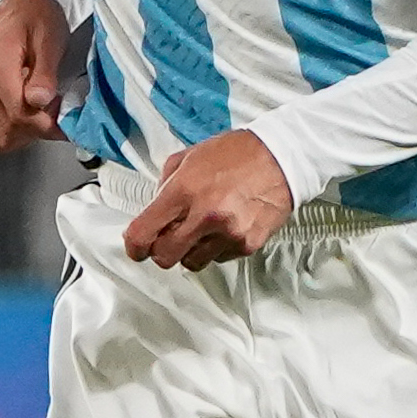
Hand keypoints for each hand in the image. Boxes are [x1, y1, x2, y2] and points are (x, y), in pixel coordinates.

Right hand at [0, 0, 72, 154]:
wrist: (22, 3)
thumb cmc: (39, 16)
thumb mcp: (50, 40)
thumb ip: (45, 73)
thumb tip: (39, 102)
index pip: (16, 111)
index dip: (44, 123)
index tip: (65, 122)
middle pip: (5, 128)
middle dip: (36, 130)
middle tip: (57, 115)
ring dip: (25, 133)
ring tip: (43, 113)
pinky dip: (13, 130)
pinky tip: (28, 112)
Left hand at [122, 131, 293, 270]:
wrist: (282, 157)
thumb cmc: (237, 154)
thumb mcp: (189, 157)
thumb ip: (166, 185)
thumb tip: (154, 212)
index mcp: (184, 191)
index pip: (143, 233)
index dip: (134, 246)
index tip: (136, 247)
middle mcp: (205, 215)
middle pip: (165, 257)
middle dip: (162, 250)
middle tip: (169, 238)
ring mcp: (228, 233)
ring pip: (192, 263)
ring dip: (190, 250)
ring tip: (203, 228)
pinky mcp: (247, 244)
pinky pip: (219, 258)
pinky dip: (216, 248)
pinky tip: (225, 226)